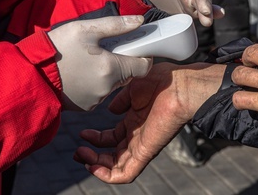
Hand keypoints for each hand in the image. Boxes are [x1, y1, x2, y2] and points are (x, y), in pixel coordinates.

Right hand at [47, 16, 152, 110]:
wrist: (28, 74)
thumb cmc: (56, 49)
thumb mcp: (85, 29)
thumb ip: (116, 25)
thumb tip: (139, 21)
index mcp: (111, 69)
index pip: (143, 66)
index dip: (141, 54)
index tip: (132, 45)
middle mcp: (107, 88)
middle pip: (127, 74)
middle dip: (120, 61)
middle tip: (102, 48)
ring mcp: (95, 100)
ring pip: (112, 83)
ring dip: (106, 72)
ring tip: (85, 59)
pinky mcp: (84, 106)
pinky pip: (98, 92)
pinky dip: (93, 82)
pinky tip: (78, 71)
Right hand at [73, 62, 224, 182]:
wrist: (180, 86)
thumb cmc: (162, 81)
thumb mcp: (133, 87)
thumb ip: (121, 100)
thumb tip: (112, 110)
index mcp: (135, 121)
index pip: (112, 138)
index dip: (96, 139)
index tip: (83, 133)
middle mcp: (138, 135)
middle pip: (112, 154)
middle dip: (93, 156)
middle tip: (78, 151)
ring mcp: (141, 145)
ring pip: (116, 167)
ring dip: (96, 166)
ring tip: (82, 157)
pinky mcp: (146, 152)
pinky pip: (127, 173)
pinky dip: (108, 176)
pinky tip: (93, 167)